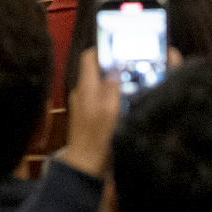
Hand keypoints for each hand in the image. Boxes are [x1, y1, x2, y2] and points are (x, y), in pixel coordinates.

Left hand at [60, 48, 121, 176]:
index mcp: (85, 87)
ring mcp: (82, 104)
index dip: (103, 49)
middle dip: (111, 66)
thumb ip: (113, 86)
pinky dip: (108, 96)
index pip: (89, 57)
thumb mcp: (111, 109)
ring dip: (111, 82)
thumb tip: (115, 68)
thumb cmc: (98, 137)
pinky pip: (97, 98)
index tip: (120, 48)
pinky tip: (121, 103)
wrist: (85, 163)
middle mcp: (80, 93)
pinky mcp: (85, 115)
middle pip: (94, 70)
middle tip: (130, 66)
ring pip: (97, 84)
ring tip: (129, 84)